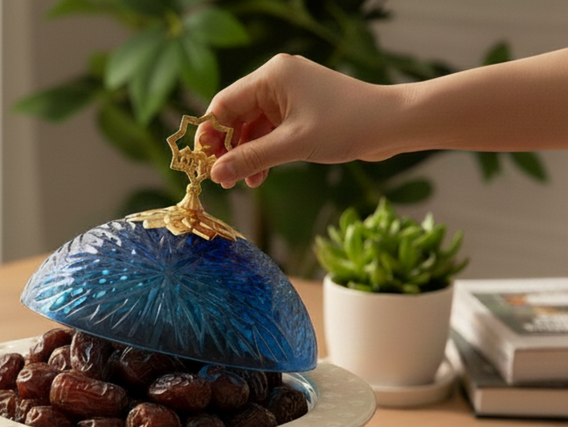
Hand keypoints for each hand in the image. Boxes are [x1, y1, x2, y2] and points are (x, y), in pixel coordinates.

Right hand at [198, 54, 392, 188]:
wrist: (392, 124)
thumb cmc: (346, 124)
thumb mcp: (292, 145)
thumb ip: (250, 159)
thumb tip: (215, 175)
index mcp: (272, 76)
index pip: (224, 104)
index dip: (209, 135)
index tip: (202, 162)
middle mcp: (277, 81)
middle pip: (235, 115)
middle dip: (227, 148)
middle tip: (220, 177)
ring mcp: (289, 96)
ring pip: (252, 127)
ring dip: (245, 155)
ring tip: (242, 182)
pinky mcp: (300, 112)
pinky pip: (269, 132)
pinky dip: (262, 153)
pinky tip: (259, 176)